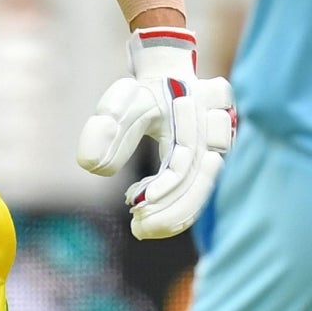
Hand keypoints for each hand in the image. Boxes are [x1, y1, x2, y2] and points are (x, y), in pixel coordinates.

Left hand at [76, 26, 235, 240]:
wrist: (169, 82)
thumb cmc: (144, 93)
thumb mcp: (121, 103)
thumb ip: (106, 126)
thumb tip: (90, 166)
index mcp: (198, 114)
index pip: (185, 161)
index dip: (162, 188)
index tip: (132, 203)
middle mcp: (217, 134)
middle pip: (200, 184)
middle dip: (170, 212)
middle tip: (137, 228)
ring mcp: (220, 150)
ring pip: (204, 194)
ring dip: (174, 217)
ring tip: (141, 228)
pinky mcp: (213, 166)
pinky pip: (200, 196)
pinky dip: (177, 212)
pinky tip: (152, 221)